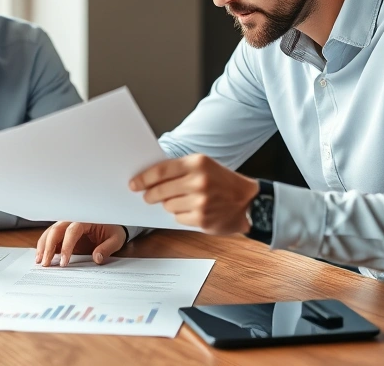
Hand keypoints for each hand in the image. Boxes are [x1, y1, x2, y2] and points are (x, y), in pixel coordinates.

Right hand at [35, 222, 125, 266]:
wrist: (113, 225)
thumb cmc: (114, 230)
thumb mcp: (116, 239)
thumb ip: (107, 248)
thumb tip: (97, 258)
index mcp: (86, 219)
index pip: (72, 231)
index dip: (66, 246)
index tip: (64, 262)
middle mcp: (73, 220)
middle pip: (56, 230)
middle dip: (49, 246)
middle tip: (46, 263)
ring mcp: (67, 225)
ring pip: (50, 232)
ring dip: (43, 246)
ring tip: (40, 261)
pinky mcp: (64, 232)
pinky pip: (51, 236)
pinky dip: (45, 245)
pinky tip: (41, 257)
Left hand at [129, 154, 259, 234]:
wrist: (250, 202)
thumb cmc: (224, 182)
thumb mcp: (205, 166)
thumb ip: (180, 169)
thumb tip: (150, 178)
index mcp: (198, 163)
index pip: (161, 171)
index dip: (143, 178)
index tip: (134, 183)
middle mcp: (199, 181)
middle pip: (160, 190)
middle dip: (150, 194)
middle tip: (147, 196)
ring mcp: (200, 202)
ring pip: (167, 205)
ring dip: (169, 205)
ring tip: (182, 200)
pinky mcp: (202, 219)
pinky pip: (178, 218)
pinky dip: (180, 215)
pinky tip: (192, 210)